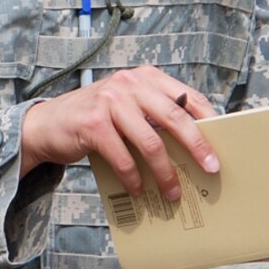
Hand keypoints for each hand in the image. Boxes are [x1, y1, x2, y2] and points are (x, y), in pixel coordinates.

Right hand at [20, 66, 219, 201]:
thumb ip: (154, 115)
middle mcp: (129, 84)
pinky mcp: (93, 124)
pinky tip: (137, 189)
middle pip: (175, 118)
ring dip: (165, 173)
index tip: (223, 144)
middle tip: (211, 168)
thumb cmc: (94, 119)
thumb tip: (193, 145)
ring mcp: (110, 102)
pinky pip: (123, 158)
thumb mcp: (127, 106)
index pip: (188, 97)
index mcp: (145, 77)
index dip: (209, 121)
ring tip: (172, 191)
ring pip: (151, 142)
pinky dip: (133, 178)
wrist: (46, 124)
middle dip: (197, 147)